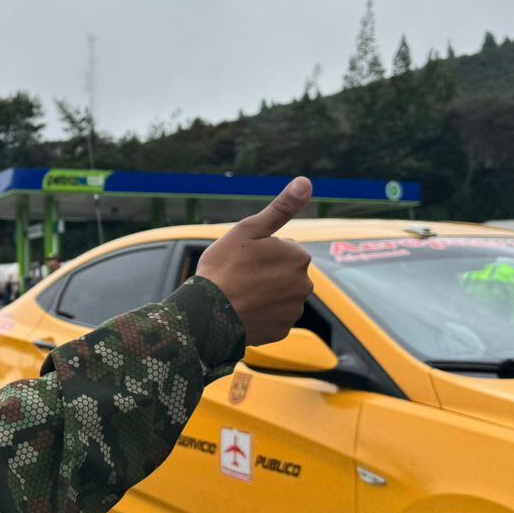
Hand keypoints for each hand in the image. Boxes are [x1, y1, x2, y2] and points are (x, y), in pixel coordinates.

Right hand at [196, 178, 313, 345]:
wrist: (208, 315)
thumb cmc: (224, 268)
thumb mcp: (248, 230)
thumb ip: (281, 208)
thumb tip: (305, 182)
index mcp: (297, 256)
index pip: (283, 248)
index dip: (260, 251)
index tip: (243, 258)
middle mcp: (304, 284)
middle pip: (284, 272)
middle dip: (267, 272)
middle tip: (239, 276)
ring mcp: (293, 310)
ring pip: (279, 295)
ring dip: (265, 294)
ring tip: (239, 295)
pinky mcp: (282, 330)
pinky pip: (273, 317)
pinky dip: (261, 314)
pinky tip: (243, 311)